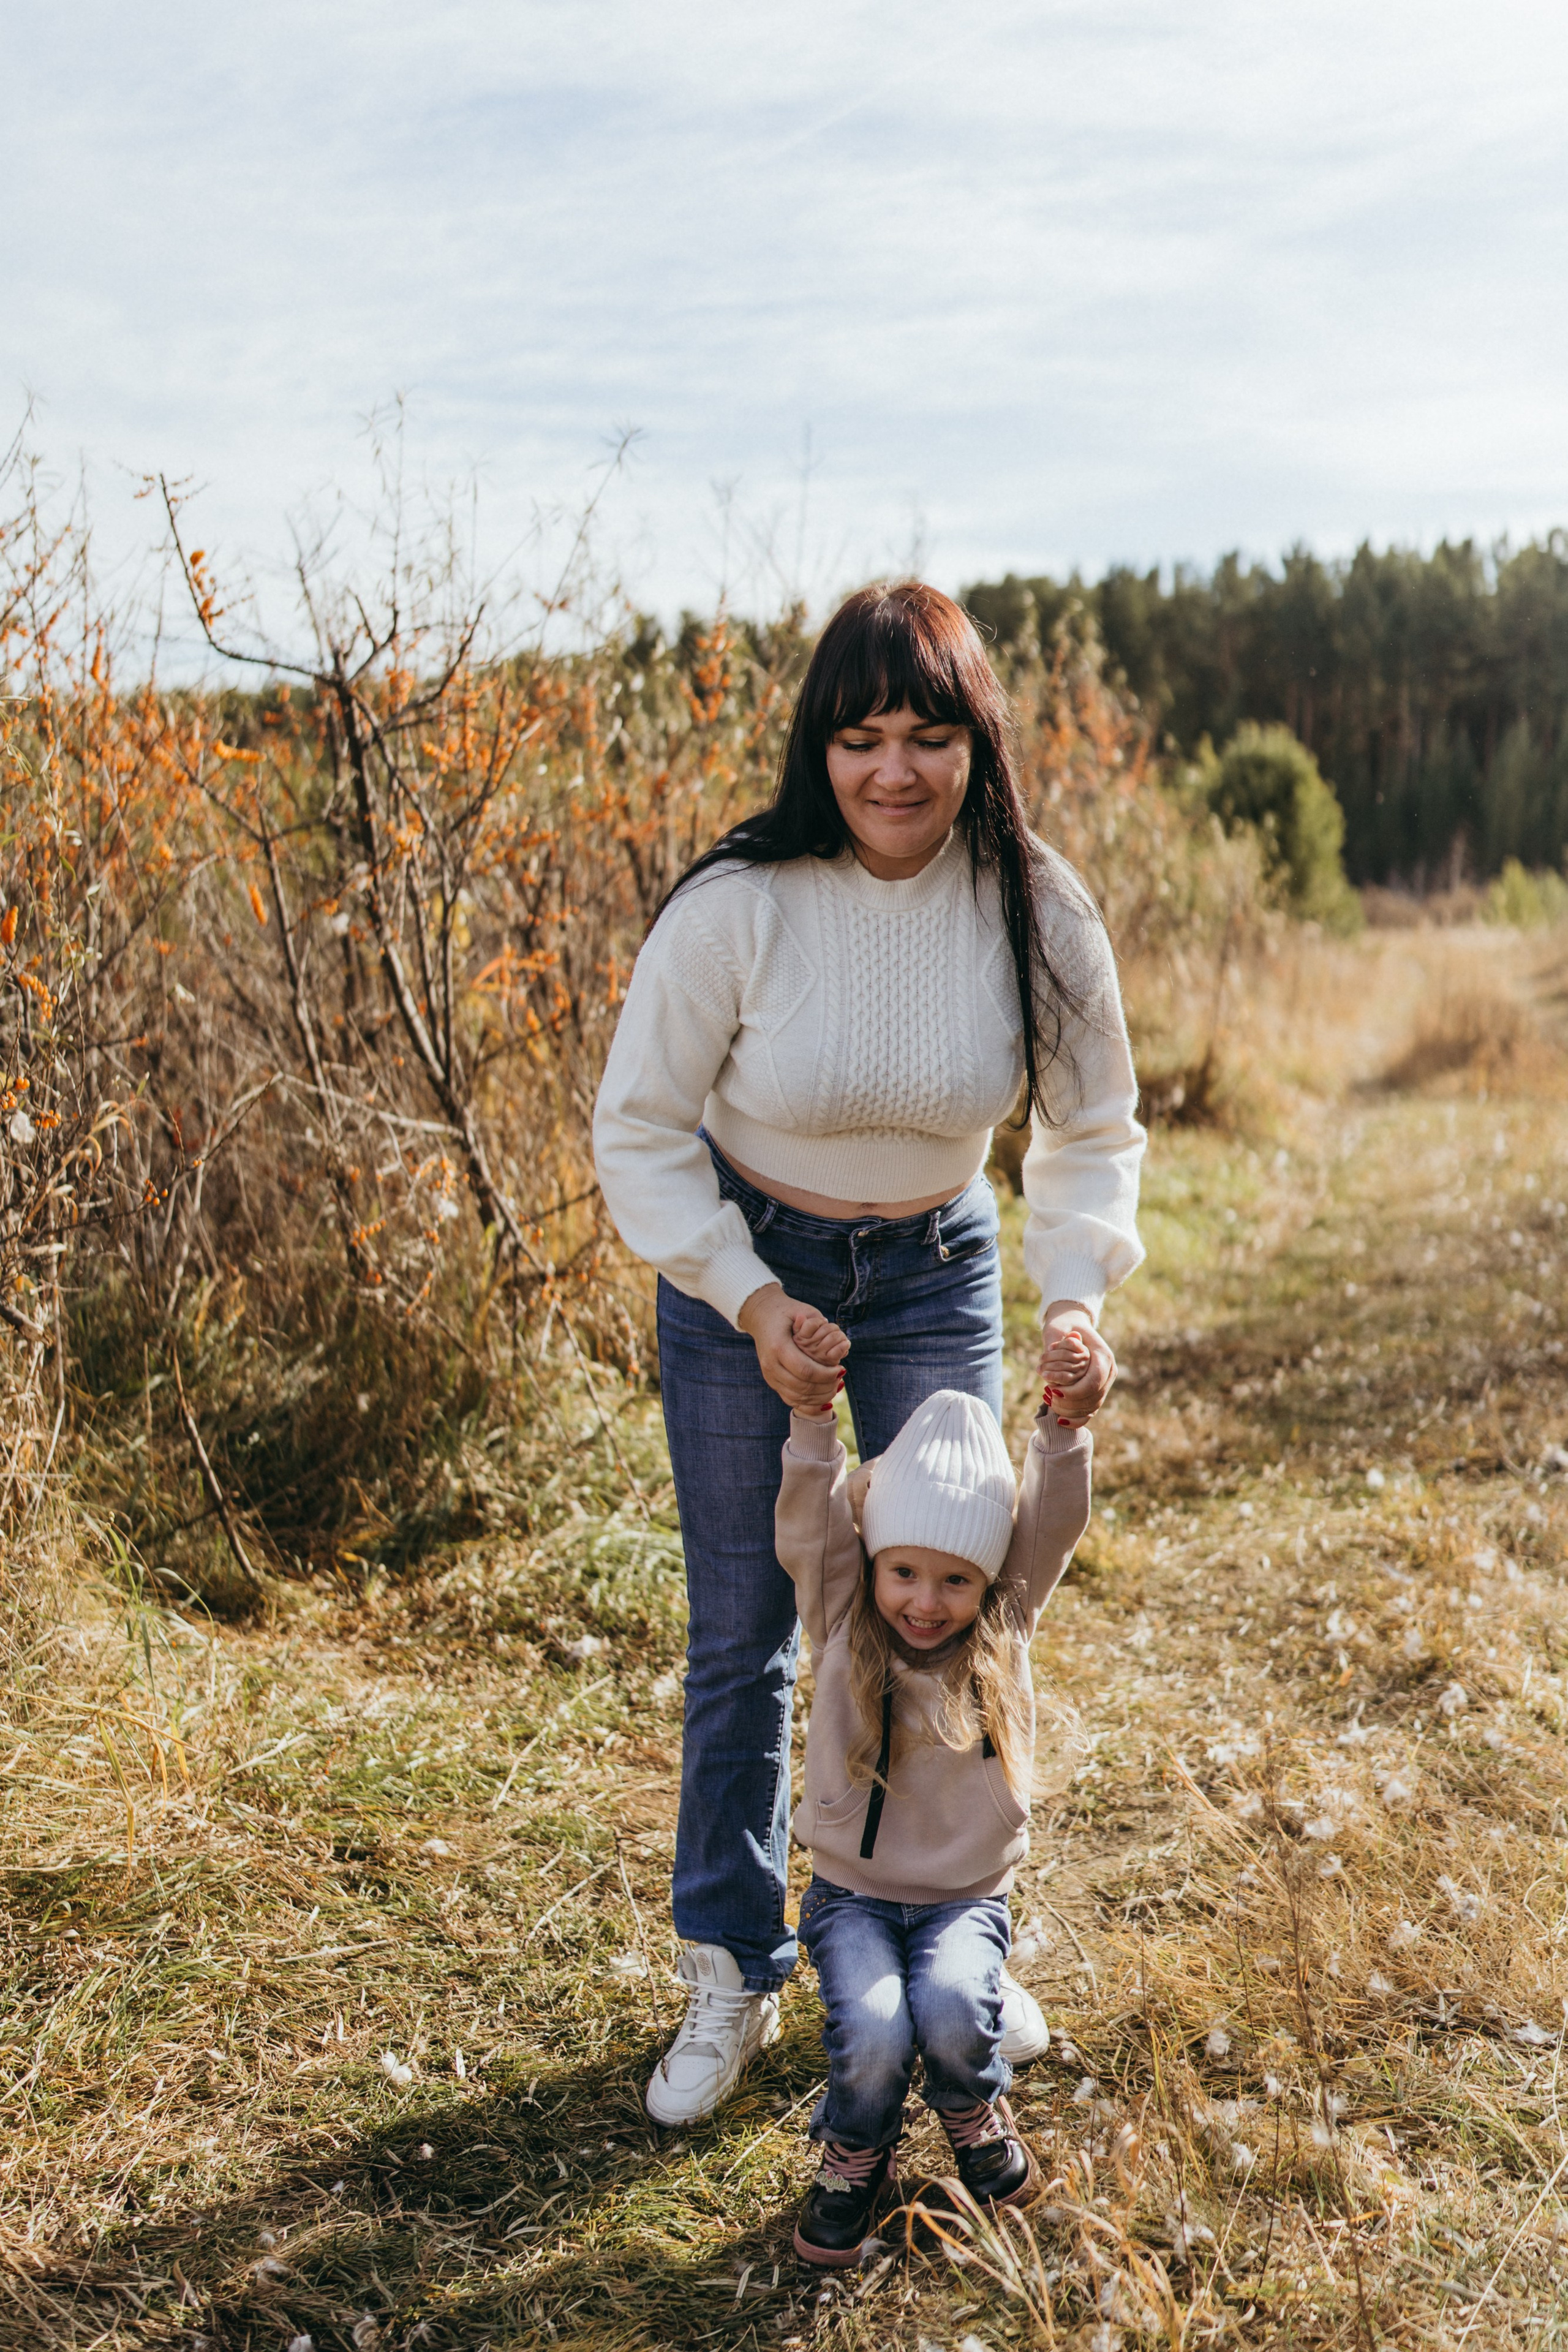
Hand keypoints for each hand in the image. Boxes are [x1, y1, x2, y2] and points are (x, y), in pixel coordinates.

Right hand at [738, 1284, 847, 1413]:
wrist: (760, 1317)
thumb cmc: (785, 1312)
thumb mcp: (801, 1310)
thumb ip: (817, 1324)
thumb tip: (834, 1335)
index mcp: (778, 1347)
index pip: (805, 1370)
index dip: (826, 1374)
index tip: (841, 1369)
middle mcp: (770, 1365)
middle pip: (802, 1387)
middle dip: (825, 1387)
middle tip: (840, 1379)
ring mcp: (769, 1375)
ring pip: (797, 1397)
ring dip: (819, 1397)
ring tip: (835, 1387)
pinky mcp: (771, 1381)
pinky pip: (790, 1399)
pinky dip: (808, 1403)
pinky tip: (823, 1398)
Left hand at [1039, 1299, 1115, 1425]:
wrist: (1073, 1325)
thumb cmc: (1064, 1326)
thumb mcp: (1061, 1327)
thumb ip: (1063, 1340)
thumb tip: (1062, 1346)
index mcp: (1104, 1356)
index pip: (1093, 1382)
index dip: (1074, 1391)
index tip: (1053, 1390)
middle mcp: (1109, 1371)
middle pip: (1093, 1398)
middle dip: (1068, 1402)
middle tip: (1047, 1397)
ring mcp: (1106, 1383)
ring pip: (1092, 1407)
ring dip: (1069, 1410)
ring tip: (1049, 1403)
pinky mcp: (1098, 1392)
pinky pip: (1091, 1412)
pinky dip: (1076, 1419)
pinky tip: (1060, 1421)